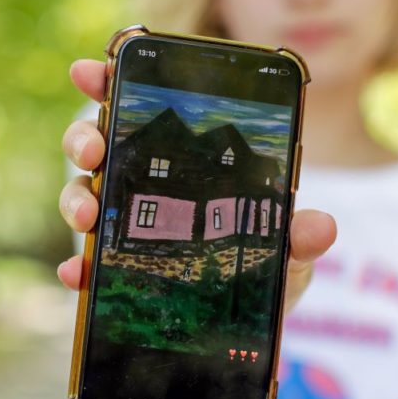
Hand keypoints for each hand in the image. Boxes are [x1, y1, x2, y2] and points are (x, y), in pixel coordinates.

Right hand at [56, 59, 336, 313]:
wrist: (242, 329)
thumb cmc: (262, 273)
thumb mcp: (286, 253)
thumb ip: (298, 238)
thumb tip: (321, 226)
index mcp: (183, 161)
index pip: (141, 109)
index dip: (110, 81)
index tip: (90, 70)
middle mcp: (143, 184)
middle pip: (100, 145)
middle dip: (86, 138)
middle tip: (94, 150)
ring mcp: (122, 225)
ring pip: (84, 196)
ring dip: (76, 199)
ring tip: (88, 216)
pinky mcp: (110, 270)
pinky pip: (85, 263)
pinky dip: (78, 267)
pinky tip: (78, 273)